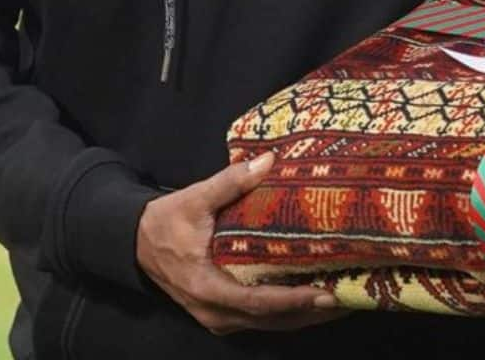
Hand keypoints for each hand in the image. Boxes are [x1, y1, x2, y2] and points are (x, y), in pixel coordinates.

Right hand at [136, 153, 346, 334]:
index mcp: (207, 287)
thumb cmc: (166, 222)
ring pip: (269, 324)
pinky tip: (314, 300)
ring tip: (342, 301)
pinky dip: (289, 312)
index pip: (257, 302)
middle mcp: (215, 311)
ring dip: (304, 316)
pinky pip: (261, 319)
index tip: (324, 294)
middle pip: (271, 320)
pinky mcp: (223, 313)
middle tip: (350, 298)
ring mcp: (219, 316)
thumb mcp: (195, 199)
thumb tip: (269, 160)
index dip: (292, 300)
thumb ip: (231, 182)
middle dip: (311, 313)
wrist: (135, 242)